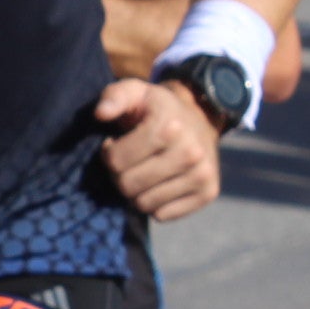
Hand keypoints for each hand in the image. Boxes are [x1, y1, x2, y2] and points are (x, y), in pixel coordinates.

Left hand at [95, 77, 220, 222]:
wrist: (200, 118)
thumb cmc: (156, 109)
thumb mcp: (134, 92)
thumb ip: (113, 97)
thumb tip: (101, 113)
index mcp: (168, 126)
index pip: (116, 160)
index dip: (109, 153)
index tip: (117, 143)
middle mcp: (190, 152)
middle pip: (128, 185)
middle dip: (120, 175)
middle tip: (129, 161)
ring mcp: (202, 174)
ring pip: (144, 204)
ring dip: (136, 191)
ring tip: (143, 171)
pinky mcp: (208, 193)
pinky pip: (162, 215)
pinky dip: (155, 204)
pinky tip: (159, 184)